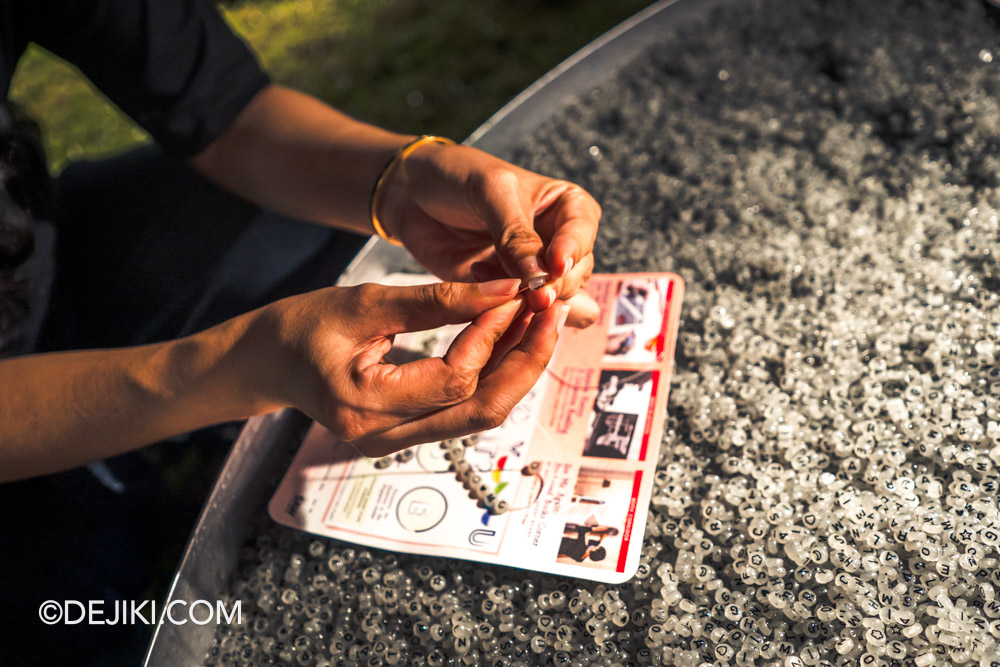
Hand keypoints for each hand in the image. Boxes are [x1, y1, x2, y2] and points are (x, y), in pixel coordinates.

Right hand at [239, 278, 567, 456]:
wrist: (269, 361)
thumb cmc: (304, 326)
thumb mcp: (368, 302)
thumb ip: (438, 299)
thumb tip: (506, 291)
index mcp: (364, 406)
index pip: (453, 379)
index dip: (492, 337)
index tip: (517, 295)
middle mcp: (384, 438)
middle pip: (481, 409)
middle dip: (525, 360)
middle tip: (553, 311)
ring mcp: (397, 444)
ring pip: (480, 413)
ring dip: (517, 367)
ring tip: (540, 320)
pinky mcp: (408, 434)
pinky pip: (464, 408)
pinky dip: (494, 373)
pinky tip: (513, 338)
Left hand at [377, 142, 601, 327]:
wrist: (410, 194)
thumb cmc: (455, 177)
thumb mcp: (490, 192)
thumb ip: (515, 234)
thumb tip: (541, 276)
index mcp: (564, 205)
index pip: (583, 232)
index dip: (573, 251)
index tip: (556, 265)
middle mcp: (555, 240)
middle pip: (575, 273)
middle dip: (555, 285)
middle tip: (534, 294)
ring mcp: (532, 269)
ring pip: (554, 298)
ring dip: (532, 301)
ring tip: (501, 289)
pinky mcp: (506, 291)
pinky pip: (523, 312)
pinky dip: (512, 312)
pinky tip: (489, 292)